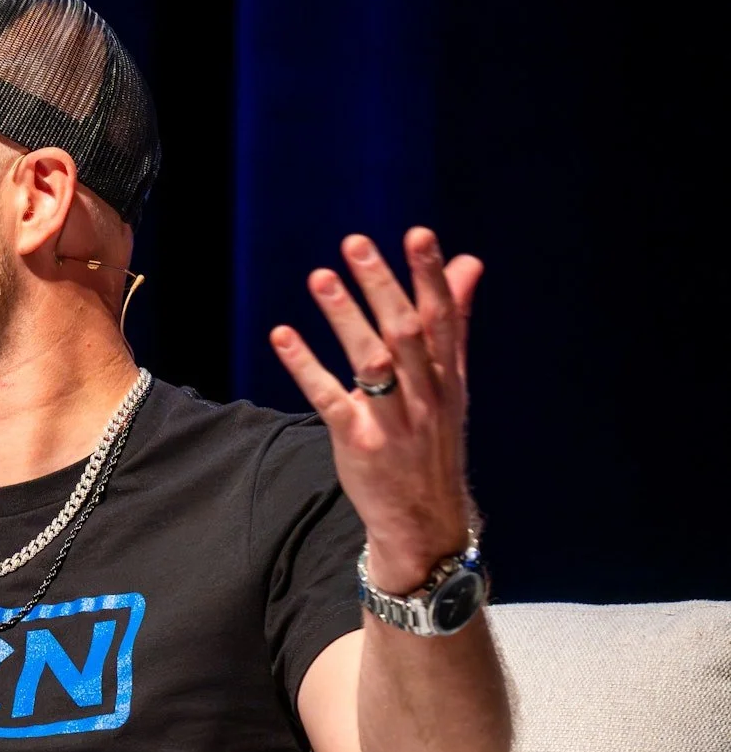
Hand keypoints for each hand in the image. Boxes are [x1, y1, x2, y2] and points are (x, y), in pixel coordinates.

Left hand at [270, 227, 481, 591]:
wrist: (425, 516)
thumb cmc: (433, 437)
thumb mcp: (452, 380)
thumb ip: (455, 320)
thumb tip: (468, 262)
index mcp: (449, 374)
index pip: (444, 316)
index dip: (431, 276)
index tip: (418, 234)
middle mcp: (426, 393)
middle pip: (406, 332)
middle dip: (383, 286)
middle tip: (356, 243)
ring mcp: (393, 419)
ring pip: (370, 362)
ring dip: (344, 317)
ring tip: (320, 277)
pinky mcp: (358, 442)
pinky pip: (330, 399)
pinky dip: (305, 366)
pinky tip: (283, 335)